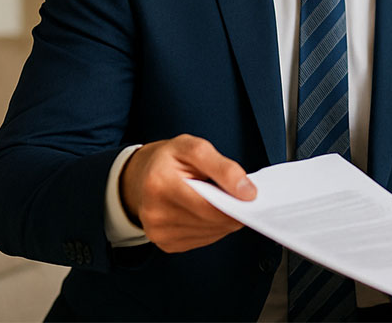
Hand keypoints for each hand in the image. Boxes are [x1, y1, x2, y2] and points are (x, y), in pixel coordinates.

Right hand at [120, 134, 255, 251]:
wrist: (140, 176)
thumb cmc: (168, 159)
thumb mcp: (193, 147)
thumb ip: (223, 167)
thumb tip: (247, 191)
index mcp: (159, 184)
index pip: (208, 205)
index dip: (235, 203)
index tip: (251, 196)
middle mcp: (155, 213)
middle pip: (211, 221)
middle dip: (232, 210)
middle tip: (239, 196)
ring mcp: (158, 233)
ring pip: (211, 233)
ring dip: (224, 220)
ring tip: (221, 201)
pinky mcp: (165, 244)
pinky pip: (203, 240)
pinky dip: (213, 228)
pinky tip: (208, 212)